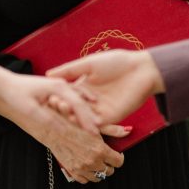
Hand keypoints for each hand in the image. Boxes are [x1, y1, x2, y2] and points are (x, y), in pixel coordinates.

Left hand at [0, 72, 99, 135]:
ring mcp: (61, 85)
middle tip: (99, 133)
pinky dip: (84, 102)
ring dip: (89, 110)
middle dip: (91, 117)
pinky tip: (91, 106)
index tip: (94, 134)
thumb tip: (65, 130)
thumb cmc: (16, 95)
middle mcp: (62, 84)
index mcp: (57, 87)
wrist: (6, 84)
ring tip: (99, 123)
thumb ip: (48, 119)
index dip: (86, 120)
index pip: (78, 105)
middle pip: (82, 102)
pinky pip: (75, 96)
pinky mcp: (57, 88)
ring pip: (80, 98)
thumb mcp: (30, 109)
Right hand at [42, 113, 125, 184]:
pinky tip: (87, 167)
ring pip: (98, 177)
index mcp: (101, 150)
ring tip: (97, 162)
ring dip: (99, 171)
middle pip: (109, 171)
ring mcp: (83, 168)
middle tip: (106, 158)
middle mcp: (93, 161)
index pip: (118, 162)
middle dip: (109, 164)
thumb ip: (113, 130)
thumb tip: (128, 131)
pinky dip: (88, 175)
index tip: (117, 154)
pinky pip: (85, 180)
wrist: (55, 130)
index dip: (119, 158)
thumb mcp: (95, 126)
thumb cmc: (74, 125)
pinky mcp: (73, 171)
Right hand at [48, 49, 163, 126]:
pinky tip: (79, 122)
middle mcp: (89, 101)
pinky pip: (96, 126)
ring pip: (81, 119)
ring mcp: (99, 111)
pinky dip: (86, 125)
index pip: (65, 96)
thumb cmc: (117, 62)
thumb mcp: (89, 64)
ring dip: (73, 118)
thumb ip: (70, 70)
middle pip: (71, 109)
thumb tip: (48, 73)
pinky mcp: (110, 118)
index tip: (47, 97)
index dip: (56, 97)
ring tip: (65, 113)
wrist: (141, 70)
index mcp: (83, 87)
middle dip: (63, 109)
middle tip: (55, 106)